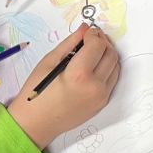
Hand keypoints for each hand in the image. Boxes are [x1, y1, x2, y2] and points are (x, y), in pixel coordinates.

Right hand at [7, 24, 120, 147]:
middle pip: (110, 54)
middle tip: (91, 38)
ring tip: (93, 51)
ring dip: (107, 54)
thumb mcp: (49, 62)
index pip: (97, 45)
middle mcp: (95, 86)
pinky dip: (107, 68)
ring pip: (115, 67)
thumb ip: (69, 44)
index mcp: (79, 74)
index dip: (93, 34)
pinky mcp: (102, 103)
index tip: (87, 31)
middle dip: (102, 42)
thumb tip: (84, 30)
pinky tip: (94, 66)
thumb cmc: (37, 92)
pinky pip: (112, 80)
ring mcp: (101, 96)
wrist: (37, 123)